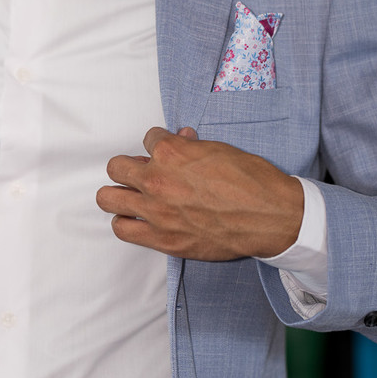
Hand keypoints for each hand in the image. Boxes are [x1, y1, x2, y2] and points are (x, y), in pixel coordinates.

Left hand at [96, 126, 303, 261]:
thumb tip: (181, 140)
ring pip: (108, 199)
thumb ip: (192, 147)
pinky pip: (122, 229)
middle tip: (141, 174)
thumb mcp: (220, 150)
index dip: (159, 145)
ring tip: (131, 197)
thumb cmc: (251, 181)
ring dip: (119, 195)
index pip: (148, 139)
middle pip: (116, 167)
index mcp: (171, 152)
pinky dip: (126, 223)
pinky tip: (136, 220)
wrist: (269, 216)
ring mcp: (155, 211)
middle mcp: (156, 180)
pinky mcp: (161, 238)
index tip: (166, 153)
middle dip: (129, 167)